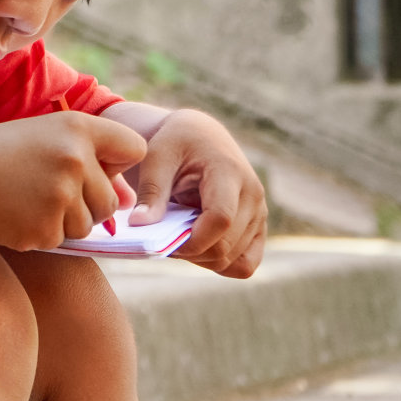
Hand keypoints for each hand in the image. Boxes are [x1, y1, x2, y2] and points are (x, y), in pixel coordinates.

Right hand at [0, 112, 147, 251]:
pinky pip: (60, 240)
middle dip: (85, 203)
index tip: (91, 165)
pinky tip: (15, 214)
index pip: (134, 149)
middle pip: (110, 200)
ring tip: (26, 200)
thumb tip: (128, 201)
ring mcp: (61, 196)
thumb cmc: (0, 156)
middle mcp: (75, 159)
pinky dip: (40, 233)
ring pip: (86, 225)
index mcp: (78, 128)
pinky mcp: (46, 228)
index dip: (117, 163)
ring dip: (62, 221)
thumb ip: (91, 161)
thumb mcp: (46, 140)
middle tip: (44, 190)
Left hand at [127, 108, 265, 277]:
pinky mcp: (258, 228)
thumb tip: (140, 224)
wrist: (200, 136)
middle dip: (189, 252)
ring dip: (201, 259)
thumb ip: (150, 191)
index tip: (161, 240)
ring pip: (235, 261)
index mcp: (229, 173)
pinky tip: (197, 247)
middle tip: (162, 239)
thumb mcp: (156, 157)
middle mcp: (253, 195)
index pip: (220, 219)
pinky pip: (245, 264)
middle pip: (226, 246)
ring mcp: (259, 214)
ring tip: (178, 237)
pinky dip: (220, 265)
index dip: (190, 239)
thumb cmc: (175, 143)